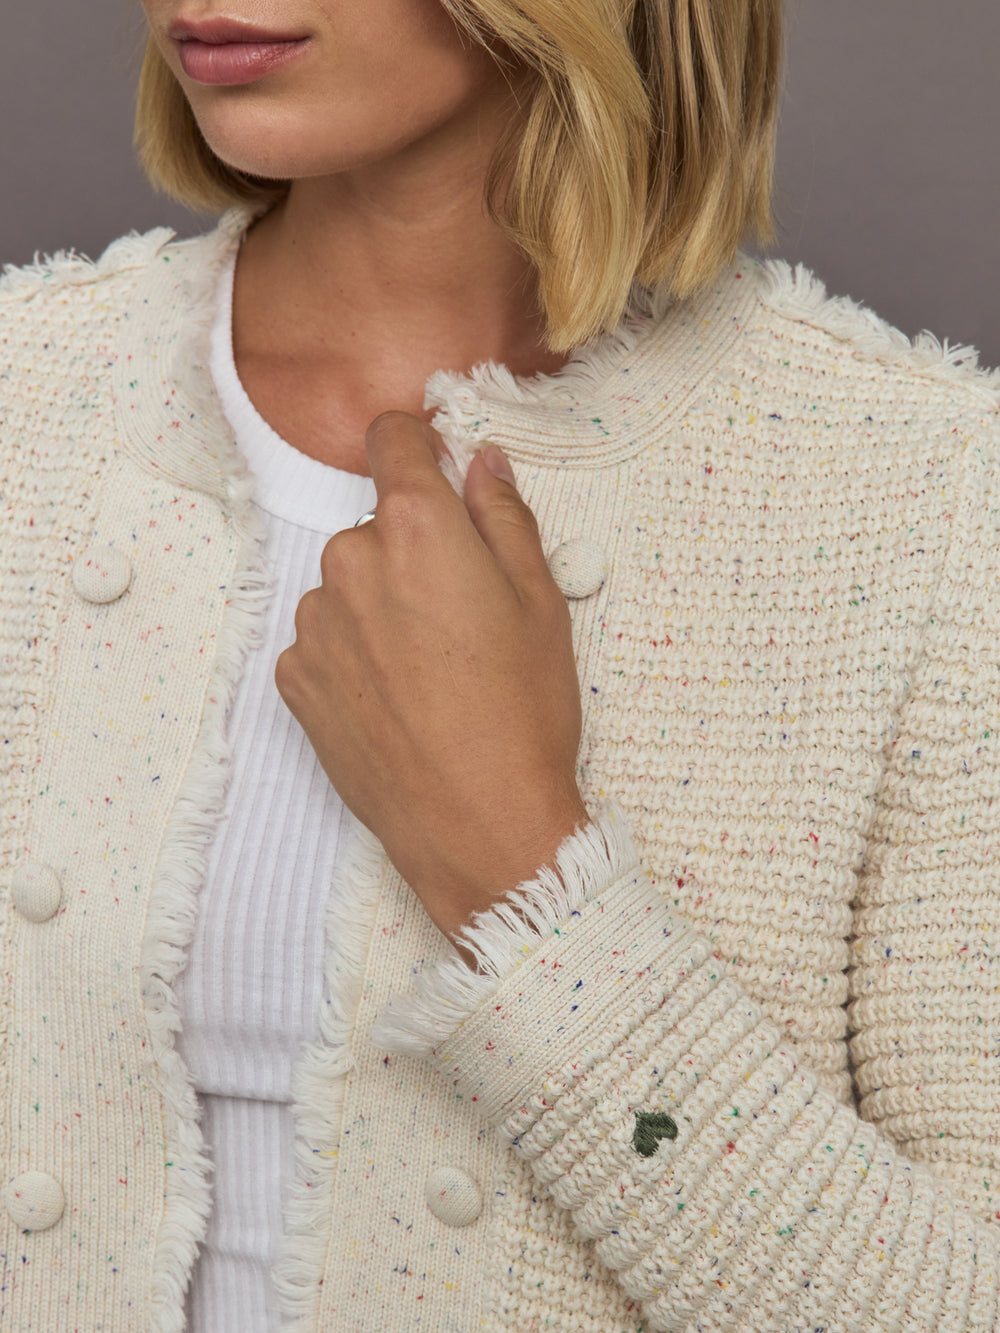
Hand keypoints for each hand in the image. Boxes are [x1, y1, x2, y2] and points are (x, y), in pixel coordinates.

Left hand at [274, 411, 587, 941]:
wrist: (479, 825)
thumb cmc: (524, 714)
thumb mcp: (541, 602)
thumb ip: (505, 515)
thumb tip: (483, 462)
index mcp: (415, 527)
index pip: (392, 438)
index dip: (419, 449)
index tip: (439, 477)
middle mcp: (350, 562)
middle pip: (376, 525)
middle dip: (413, 550)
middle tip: (461, 614)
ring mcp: (314, 624)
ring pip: (348, 585)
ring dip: (380, 604)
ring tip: (431, 669)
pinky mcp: (296, 680)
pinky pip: (324, 640)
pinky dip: (354, 655)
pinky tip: (398, 699)